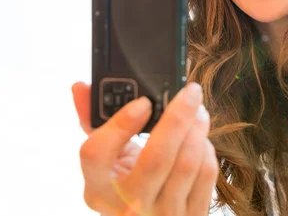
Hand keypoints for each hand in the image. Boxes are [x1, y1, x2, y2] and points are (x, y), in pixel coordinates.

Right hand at [72, 81, 217, 215]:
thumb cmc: (124, 187)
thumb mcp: (104, 162)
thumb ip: (93, 122)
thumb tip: (81, 86)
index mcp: (99, 189)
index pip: (97, 154)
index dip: (120, 124)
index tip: (143, 102)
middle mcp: (128, 205)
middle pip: (155, 158)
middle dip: (177, 117)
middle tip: (190, 91)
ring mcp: (161, 213)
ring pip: (186, 165)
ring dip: (197, 129)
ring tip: (198, 110)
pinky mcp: (191, 215)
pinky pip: (204, 175)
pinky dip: (206, 149)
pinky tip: (201, 138)